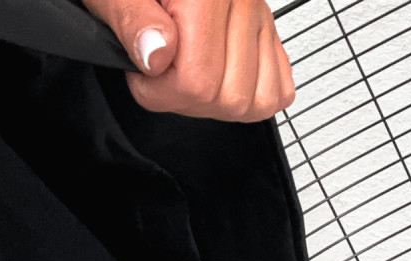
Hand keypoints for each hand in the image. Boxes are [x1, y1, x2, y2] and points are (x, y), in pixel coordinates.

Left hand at [80, 0, 294, 120]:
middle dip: (188, 100)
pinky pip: (279, 89)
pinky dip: (250, 95)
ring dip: (216, 101)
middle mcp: (242, 0)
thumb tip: (156, 55)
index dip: (162, 92)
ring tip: (187, 71)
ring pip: (257, 100)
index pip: (199, 80)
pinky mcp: (268, 30)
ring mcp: (259, 16)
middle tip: (163, 74)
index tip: (144, 74)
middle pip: (231, 97)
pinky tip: (217, 76)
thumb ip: (132, 21)